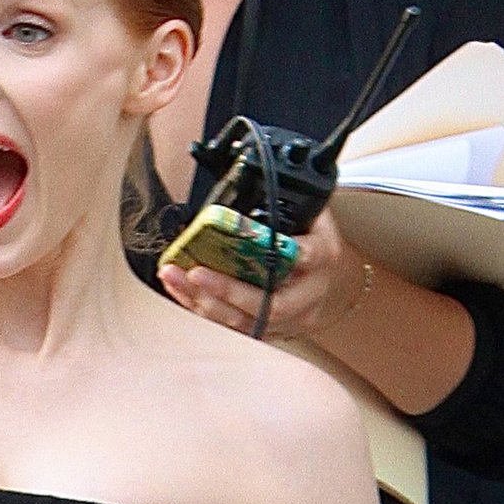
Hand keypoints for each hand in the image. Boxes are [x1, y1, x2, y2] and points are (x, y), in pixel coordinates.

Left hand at [158, 207, 369, 339]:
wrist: (329, 284)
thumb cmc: (313, 243)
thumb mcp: (313, 216)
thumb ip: (292, 201)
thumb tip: (256, 172)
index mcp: (321, 258)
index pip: (310, 256)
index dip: (292, 255)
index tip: (268, 249)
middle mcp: (306, 295)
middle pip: (270, 303)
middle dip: (229, 290)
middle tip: (196, 272)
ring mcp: (285, 319)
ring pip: (244, 321)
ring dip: (204, 301)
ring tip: (174, 277)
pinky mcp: (264, 331)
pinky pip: (228, 327)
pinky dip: (198, 308)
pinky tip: (178, 290)